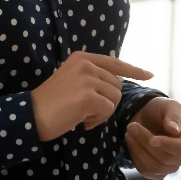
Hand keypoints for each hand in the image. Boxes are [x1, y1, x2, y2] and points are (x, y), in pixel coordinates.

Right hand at [29, 52, 152, 141]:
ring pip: (115, 99)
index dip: (134, 70)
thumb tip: (117, 81)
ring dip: (102, 113)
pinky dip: (98, 120)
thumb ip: (92, 76)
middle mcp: (86, 64)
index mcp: (82, 58)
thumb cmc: (51, 103)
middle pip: (117, 85)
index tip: (149, 74)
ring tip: (82, 115)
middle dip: (107, 102)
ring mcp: (87, 79)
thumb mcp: (72, 80)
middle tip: (86, 111)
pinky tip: (82, 121)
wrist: (31, 115)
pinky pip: (108, 111)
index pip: (115, 62)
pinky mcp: (88, 96)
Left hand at [126, 97, 180, 179]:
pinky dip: (135, 157)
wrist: (147, 116)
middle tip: (132, 126)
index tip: (152, 139)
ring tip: (129, 133)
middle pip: (166, 159)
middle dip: (146, 142)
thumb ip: (173, 115)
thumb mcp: (169, 105)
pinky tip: (131, 142)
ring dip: (138, 150)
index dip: (167, 145)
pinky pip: (146, 171)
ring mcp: (171, 166)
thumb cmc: (162, 109)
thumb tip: (174, 130)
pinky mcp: (157, 172)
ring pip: (155, 167)